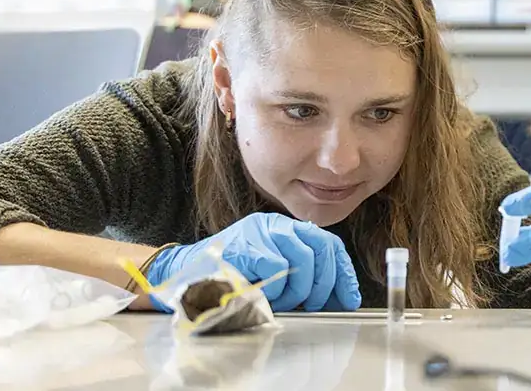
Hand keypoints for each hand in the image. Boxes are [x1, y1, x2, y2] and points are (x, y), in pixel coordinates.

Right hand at [146, 212, 360, 312]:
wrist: (181, 277)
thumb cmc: (227, 280)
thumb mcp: (270, 275)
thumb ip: (300, 277)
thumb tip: (338, 296)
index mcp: (283, 230)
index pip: (326, 243)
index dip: (342, 272)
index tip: (349, 297)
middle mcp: (274, 225)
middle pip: (320, 250)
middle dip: (323, 284)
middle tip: (313, 305)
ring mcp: (258, 233)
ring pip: (303, 260)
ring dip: (297, 290)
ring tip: (282, 301)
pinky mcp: (244, 246)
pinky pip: (277, 268)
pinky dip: (274, 289)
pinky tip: (262, 294)